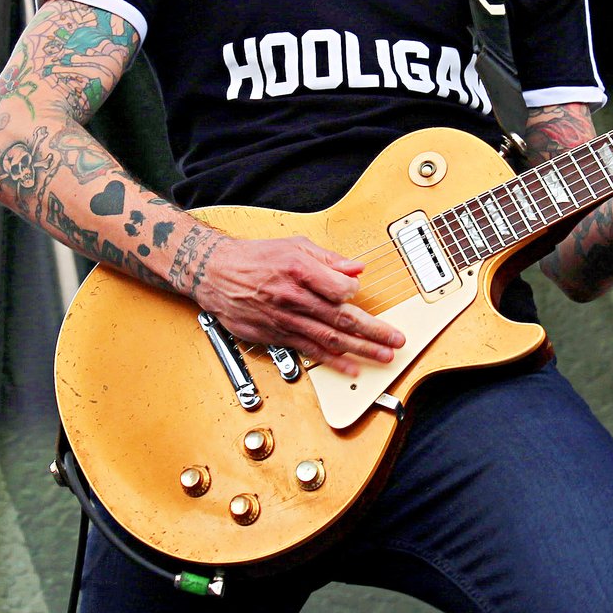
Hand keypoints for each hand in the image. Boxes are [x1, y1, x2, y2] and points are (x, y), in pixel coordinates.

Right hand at [192, 235, 404, 375]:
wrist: (215, 273)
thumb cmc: (254, 258)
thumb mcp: (293, 245)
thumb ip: (328, 259)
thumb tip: (356, 268)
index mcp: (300, 270)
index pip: (342, 288)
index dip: (357, 292)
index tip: (361, 293)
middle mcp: (294, 298)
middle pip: (342, 318)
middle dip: (374, 331)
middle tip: (396, 340)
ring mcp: (286, 320)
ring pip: (330, 338)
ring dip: (361, 349)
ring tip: (383, 356)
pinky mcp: (277, 335)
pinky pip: (310, 350)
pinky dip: (333, 361)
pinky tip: (350, 366)